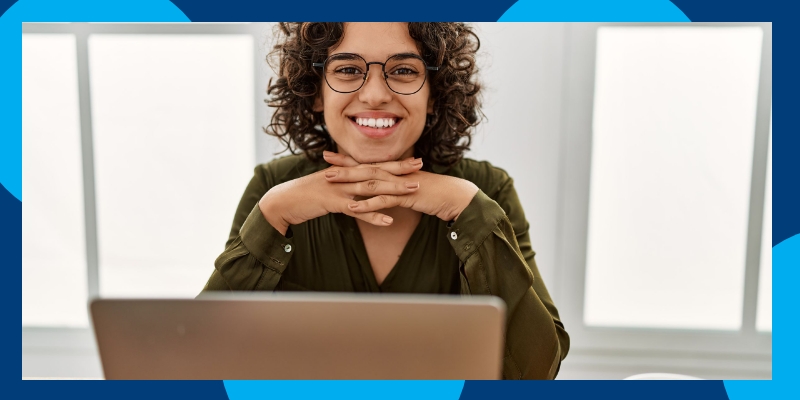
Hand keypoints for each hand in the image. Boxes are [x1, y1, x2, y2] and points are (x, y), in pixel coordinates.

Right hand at [258, 153, 423, 234]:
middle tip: (420, 168)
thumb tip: (360, 192)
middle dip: (400, 170)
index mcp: (344, 171)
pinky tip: (388, 221)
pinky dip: (373, 215)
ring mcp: (338, 188)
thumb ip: (344, 186)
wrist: (282, 201)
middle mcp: (343, 176)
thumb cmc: (305, 196)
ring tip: (412, 190)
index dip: (394, 163)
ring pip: (370, 187)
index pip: (373, 165)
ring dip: (393, 189)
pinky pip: (356, 210)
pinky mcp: (331, 203)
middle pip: (376, 171)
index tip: (414, 161)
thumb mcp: (327, 187)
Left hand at [324, 153, 479, 221]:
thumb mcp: (412, 190)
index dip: (349, 159)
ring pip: (371, 181)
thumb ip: (397, 190)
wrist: (454, 196)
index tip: (331, 155)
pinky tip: (352, 208)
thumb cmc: (434, 194)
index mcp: (395, 171)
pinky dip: (367, 204)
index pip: (368, 163)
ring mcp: (400, 184)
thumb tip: (385, 193)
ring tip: (330, 181)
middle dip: (344, 165)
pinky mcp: (406, 196)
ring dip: (349, 181)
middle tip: (324, 161)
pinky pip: (383, 200)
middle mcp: (395, 174)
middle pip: (365, 168)